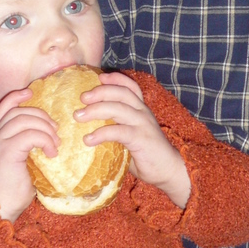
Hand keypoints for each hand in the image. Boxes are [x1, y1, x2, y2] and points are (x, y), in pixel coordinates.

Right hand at [0, 89, 58, 221]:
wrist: (1, 206)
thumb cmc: (15, 188)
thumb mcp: (23, 161)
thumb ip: (29, 144)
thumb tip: (53, 135)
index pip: (4, 107)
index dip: (17, 97)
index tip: (32, 93)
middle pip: (19, 111)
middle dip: (42, 116)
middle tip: (56, 132)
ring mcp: (0, 143)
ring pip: (26, 120)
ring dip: (46, 130)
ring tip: (55, 145)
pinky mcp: (7, 152)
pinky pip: (30, 135)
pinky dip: (45, 141)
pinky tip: (51, 153)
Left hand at [76, 72, 190, 207]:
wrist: (169, 170)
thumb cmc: (146, 156)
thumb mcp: (130, 137)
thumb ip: (116, 129)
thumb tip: (87, 129)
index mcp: (141, 110)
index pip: (131, 87)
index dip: (116, 79)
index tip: (99, 77)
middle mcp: (143, 112)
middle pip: (122, 93)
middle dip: (100, 91)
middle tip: (82, 98)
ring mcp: (144, 124)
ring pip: (119, 108)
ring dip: (96, 109)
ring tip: (79, 116)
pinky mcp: (142, 139)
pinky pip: (119, 131)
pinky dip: (102, 133)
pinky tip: (88, 140)